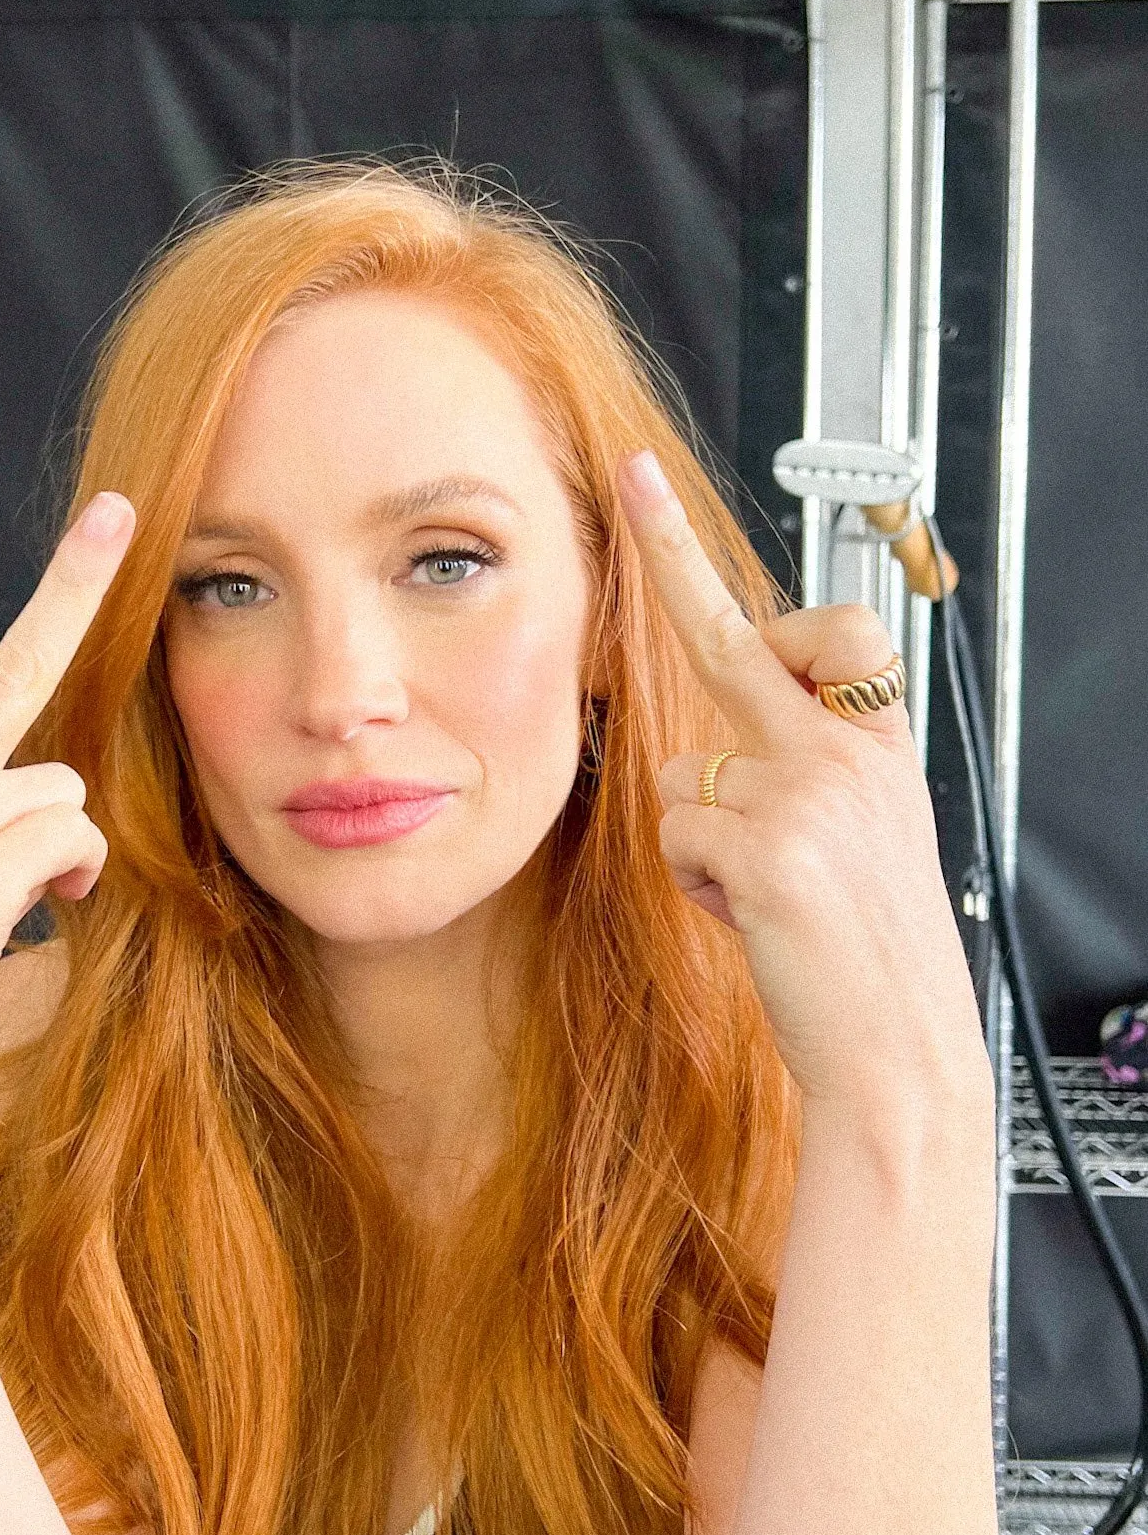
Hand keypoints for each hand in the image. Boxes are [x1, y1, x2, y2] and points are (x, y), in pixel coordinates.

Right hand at [0, 491, 135, 1140]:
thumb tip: (36, 782)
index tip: (26, 612)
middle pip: (1, 663)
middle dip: (70, 585)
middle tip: (118, 515)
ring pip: (60, 780)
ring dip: (63, 835)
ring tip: (25, 893)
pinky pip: (68, 836)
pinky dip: (77, 871)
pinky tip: (49, 906)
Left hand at [616, 450, 987, 1110]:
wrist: (899, 1051)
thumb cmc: (869, 954)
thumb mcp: (861, 841)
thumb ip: (803, 776)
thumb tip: (706, 754)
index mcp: (878, 745)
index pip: (829, 631)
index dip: (763, 590)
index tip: (684, 509)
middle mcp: (846, 754)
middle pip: (740, 639)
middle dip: (673, 557)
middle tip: (636, 483)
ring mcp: (808, 793)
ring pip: (682, 774)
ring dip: (700, 834)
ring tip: (765, 891)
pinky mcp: (764, 846)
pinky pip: (676, 836)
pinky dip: (697, 883)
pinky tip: (752, 916)